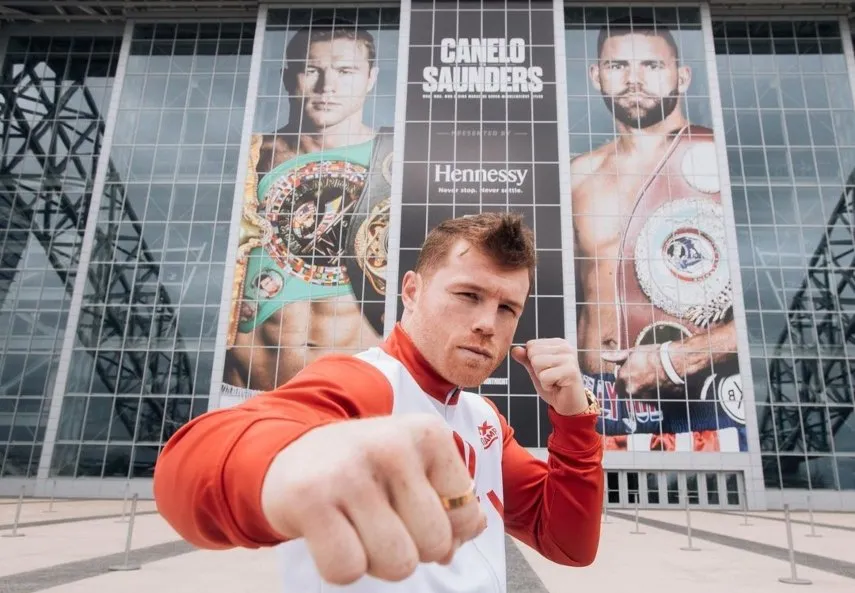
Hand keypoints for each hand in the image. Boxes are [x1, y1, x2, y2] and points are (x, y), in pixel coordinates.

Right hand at [260, 415, 486, 584]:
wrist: (290, 455)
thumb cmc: (365, 470)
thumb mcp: (415, 468)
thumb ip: (452, 499)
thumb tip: (473, 528)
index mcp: (428, 433)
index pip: (467, 515)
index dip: (445, 529)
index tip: (413, 510)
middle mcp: (392, 445)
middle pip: (435, 543)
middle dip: (412, 548)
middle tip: (382, 521)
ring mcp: (351, 470)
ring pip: (397, 563)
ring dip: (377, 560)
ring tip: (357, 527)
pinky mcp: (311, 499)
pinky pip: (347, 570)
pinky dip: (340, 566)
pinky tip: (331, 534)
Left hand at [511, 338, 587, 415]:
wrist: (569, 404)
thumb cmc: (553, 385)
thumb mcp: (536, 370)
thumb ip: (526, 359)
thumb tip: (515, 350)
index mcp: (558, 343)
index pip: (531, 345)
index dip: (533, 361)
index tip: (547, 369)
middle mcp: (565, 347)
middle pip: (533, 353)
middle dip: (537, 370)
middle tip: (551, 377)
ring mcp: (570, 358)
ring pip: (537, 363)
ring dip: (541, 378)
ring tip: (554, 381)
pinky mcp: (571, 371)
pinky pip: (544, 376)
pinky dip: (546, 385)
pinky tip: (557, 386)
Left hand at [600, 345, 667, 397]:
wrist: (673, 364)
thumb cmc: (652, 355)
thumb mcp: (632, 352)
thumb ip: (616, 357)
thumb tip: (603, 356)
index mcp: (623, 377)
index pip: (617, 384)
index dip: (622, 379)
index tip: (629, 372)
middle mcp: (630, 389)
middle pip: (624, 392)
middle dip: (628, 386)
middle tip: (638, 377)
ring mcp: (641, 396)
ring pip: (635, 395)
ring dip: (638, 390)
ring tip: (647, 379)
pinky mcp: (652, 400)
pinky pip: (646, 398)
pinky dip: (648, 393)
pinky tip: (654, 384)